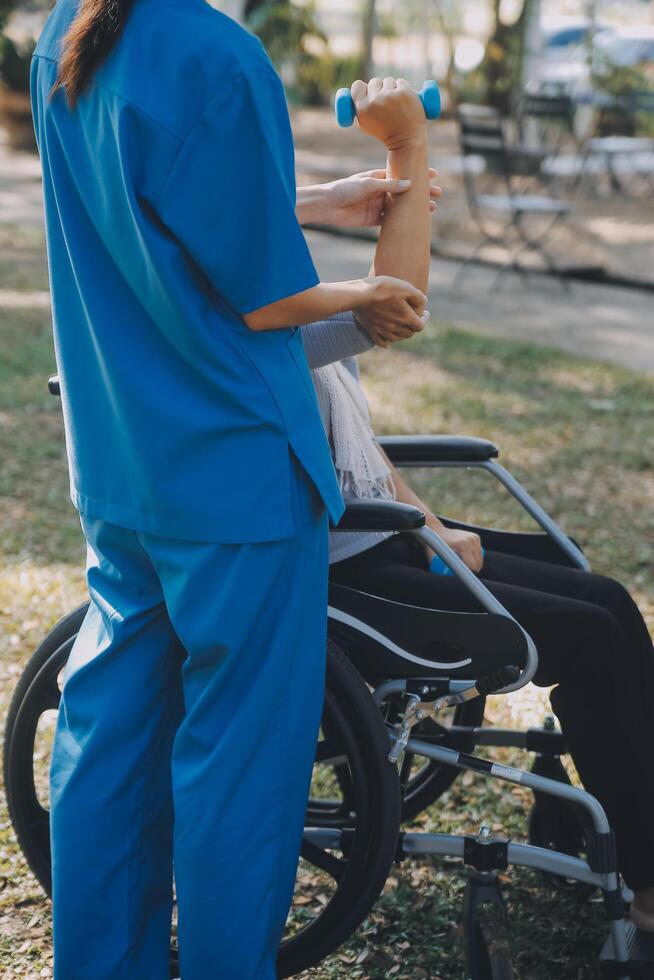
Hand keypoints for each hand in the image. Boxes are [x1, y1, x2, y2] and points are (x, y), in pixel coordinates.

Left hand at [325, 168, 441, 227]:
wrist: (328, 206)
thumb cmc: (344, 189)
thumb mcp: (367, 183)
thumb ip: (387, 185)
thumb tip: (409, 184)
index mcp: (379, 177)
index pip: (403, 174)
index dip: (418, 174)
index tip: (433, 173)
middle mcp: (381, 190)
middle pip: (406, 191)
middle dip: (422, 192)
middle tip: (438, 193)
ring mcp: (379, 205)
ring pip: (401, 206)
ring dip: (415, 208)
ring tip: (432, 208)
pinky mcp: (374, 219)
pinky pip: (392, 220)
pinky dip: (403, 221)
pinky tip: (414, 222)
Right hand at [351, 78, 426, 149]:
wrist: (406, 141)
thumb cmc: (385, 133)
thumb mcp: (366, 124)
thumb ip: (360, 107)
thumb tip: (360, 90)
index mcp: (362, 109)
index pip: (357, 86)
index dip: (364, 89)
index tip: (369, 94)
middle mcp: (375, 101)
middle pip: (374, 82)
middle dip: (379, 89)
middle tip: (385, 102)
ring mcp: (390, 95)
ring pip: (388, 81)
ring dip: (391, 88)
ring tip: (396, 103)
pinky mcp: (404, 92)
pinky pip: (400, 82)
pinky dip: (402, 89)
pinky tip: (404, 101)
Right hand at [353, 275, 427, 347]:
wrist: (360, 294)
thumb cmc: (384, 288)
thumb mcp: (406, 287)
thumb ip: (418, 297)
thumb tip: (424, 304)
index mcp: (406, 317)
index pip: (420, 326)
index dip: (425, 320)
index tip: (424, 314)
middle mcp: (395, 327)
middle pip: (409, 334)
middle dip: (413, 327)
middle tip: (412, 319)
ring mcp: (382, 330)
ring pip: (396, 339)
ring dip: (401, 335)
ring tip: (401, 328)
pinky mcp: (370, 330)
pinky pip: (380, 342)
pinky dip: (385, 343)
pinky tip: (387, 342)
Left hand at [425, 520, 483, 572]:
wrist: (437, 531)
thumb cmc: (435, 546)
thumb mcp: (434, 558)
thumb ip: (440, 569)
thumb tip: (449, 580)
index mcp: (462, 545)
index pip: (472, 564)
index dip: (468, 573)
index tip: (461, 575)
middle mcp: (470, 540)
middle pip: (477, 562)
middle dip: (472, 569)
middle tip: (463, 572)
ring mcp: (474, 537)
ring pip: (480, 557)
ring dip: (475, 563)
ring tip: (466, 566)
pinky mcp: (476, 537)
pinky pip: (479, 551)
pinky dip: (476, 557)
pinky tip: (470, 559)